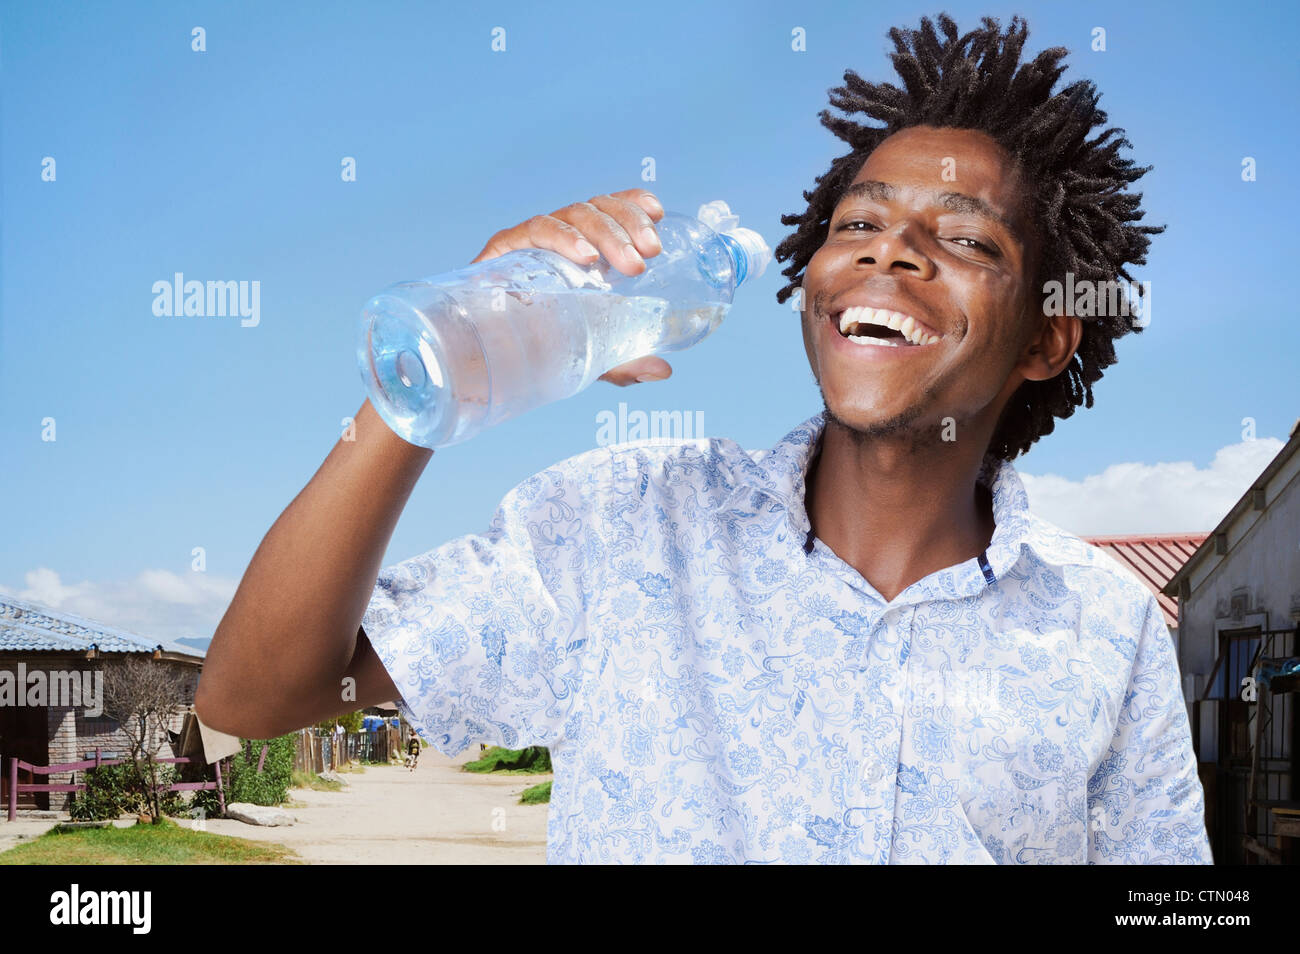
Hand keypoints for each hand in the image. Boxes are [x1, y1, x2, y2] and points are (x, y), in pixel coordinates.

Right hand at [470, 189, 672, 385]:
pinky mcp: (505, 249)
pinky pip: (536, 230)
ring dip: (606, 231)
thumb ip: (626, 358)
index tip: (659, 215)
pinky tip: (584, 255)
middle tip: (649, 255)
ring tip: (628, 263)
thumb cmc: (543, 342)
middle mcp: (561, 237)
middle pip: (597, 209)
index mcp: (584, 247)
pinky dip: (563, 237)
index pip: (610, 209)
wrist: (485, 354)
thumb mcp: (593, 352)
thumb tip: (662, 371)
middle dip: (628, 225)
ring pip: (574, 214)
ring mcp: (533, 241)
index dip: (633, 204)